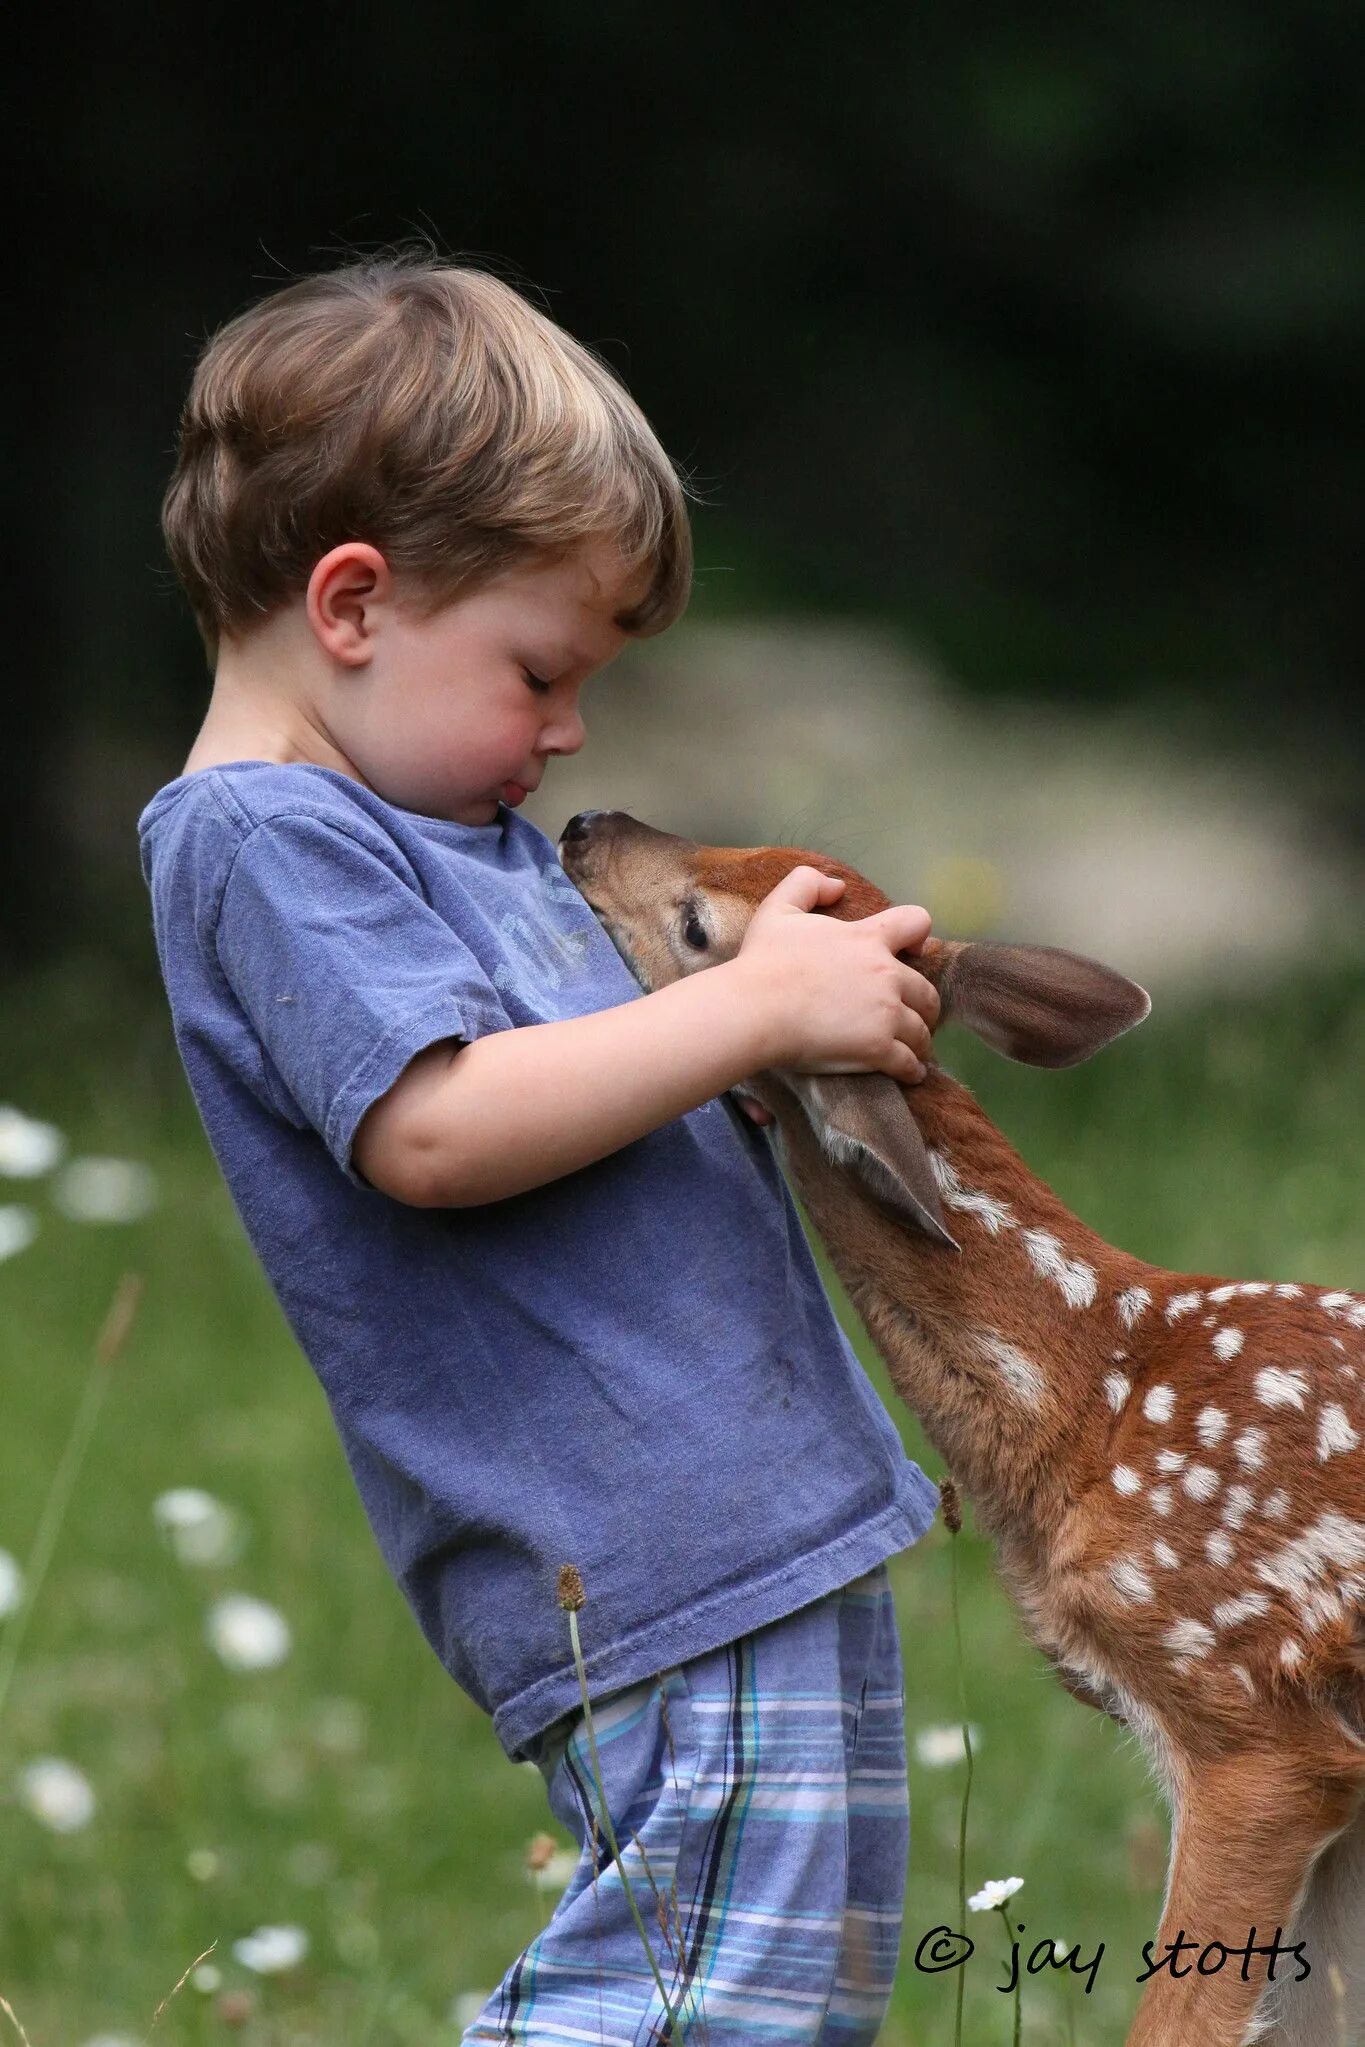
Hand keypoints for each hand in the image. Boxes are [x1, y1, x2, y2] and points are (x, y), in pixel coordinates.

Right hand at [735, 866, 938, 1084]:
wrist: (755, 1009)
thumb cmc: (763, 961)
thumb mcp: (778, 908)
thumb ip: (807, 884)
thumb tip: (839, 886)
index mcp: (869, 939)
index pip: (917, 923)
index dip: (919, 936)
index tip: (913, 953)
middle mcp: (887, 975)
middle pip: (927, 991)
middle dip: (923, 1004)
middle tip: (914, 1015)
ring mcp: (886, 1014)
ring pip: (922, 1030)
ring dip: (919, 1039)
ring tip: (913, 1048)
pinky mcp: (878, 1049)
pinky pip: (909, 1062)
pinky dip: (912, 1069)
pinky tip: (909, 1072)